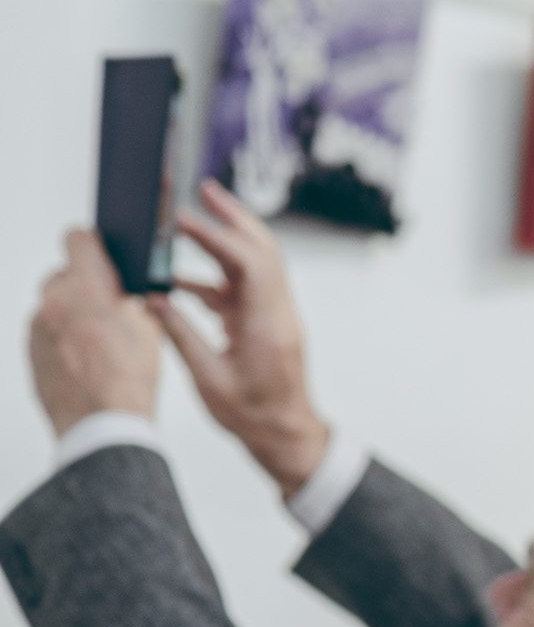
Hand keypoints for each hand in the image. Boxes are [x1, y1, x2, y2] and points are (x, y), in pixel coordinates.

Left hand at [28, 230, 161, 436]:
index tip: (102, 255)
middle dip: (84, 285)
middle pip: (64, 274)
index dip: (92, 245)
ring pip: (54, 304)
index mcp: (87, 289)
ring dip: (72, 312)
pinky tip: (85, 358)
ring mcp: (37, 326)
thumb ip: (134, 301)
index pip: (78, 239)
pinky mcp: (30, 349)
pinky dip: (62, 336)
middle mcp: (54, 302)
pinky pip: (46, 330)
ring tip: (98, 340)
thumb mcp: (149, 331)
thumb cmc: (129, 382)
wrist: (102, 425)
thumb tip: (131, 293)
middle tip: (108, 306)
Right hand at [151, 180, 326, 493]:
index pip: (248, 262)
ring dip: (227, 241)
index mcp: (268, 324)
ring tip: (188, 224)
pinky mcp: (267, 325)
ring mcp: (275, 317)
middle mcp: (277, 313)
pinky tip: (182, 281)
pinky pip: (243, 290)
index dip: (216, 236)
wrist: (288, 437)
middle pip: (262, 251)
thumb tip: (153, 300)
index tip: (183, 218)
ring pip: (255, 266)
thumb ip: (180, 335)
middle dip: (234, 218)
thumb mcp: (208, 378)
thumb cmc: (254, 416)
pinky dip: (215, 278)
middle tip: (205, 190)